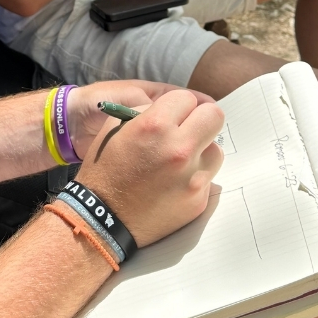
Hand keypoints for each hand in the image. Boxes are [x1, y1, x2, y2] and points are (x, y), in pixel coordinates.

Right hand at [72, 89, 224, 247]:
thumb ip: (146, 111)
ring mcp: (193, 177)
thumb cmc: (104, 169)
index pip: (188, 98)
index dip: (177, 106)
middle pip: (214, 116)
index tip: (171, 116)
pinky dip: (195, 177)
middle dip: (200, 119)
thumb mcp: (115, 128)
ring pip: (216, 149)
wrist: (102, 218)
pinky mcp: (199, 200)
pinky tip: (174, 183)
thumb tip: (172, 109)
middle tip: (187, 130)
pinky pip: (208, 178)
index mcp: (156, 125)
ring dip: (200, 151)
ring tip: (178, 162)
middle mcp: (179, 149)